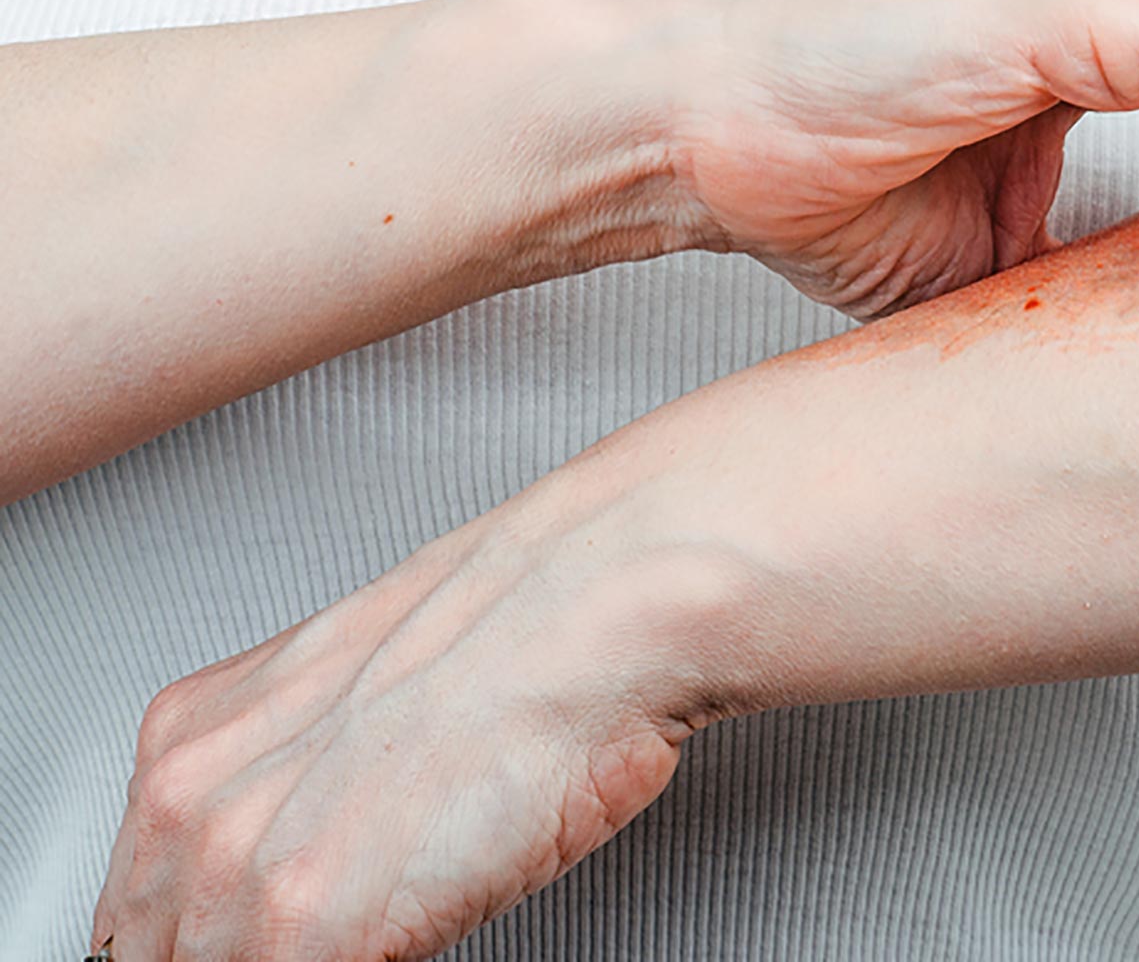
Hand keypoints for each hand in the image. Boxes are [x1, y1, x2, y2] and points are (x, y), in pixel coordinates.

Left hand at [86, 502, 691, 960]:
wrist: (594, 612)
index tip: (268, 932)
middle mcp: (186, 805)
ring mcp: (233, 876)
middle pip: (164, 953)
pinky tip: (414, 934)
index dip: (212, 934)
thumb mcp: (356, 697)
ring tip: (390, 918)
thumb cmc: (522, 642)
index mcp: (185, 742)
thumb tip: (300, 849)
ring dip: (301, 957)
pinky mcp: (302, 937)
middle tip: (346, 926)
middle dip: (247, 951)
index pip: (144, 907)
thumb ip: (286, 781)